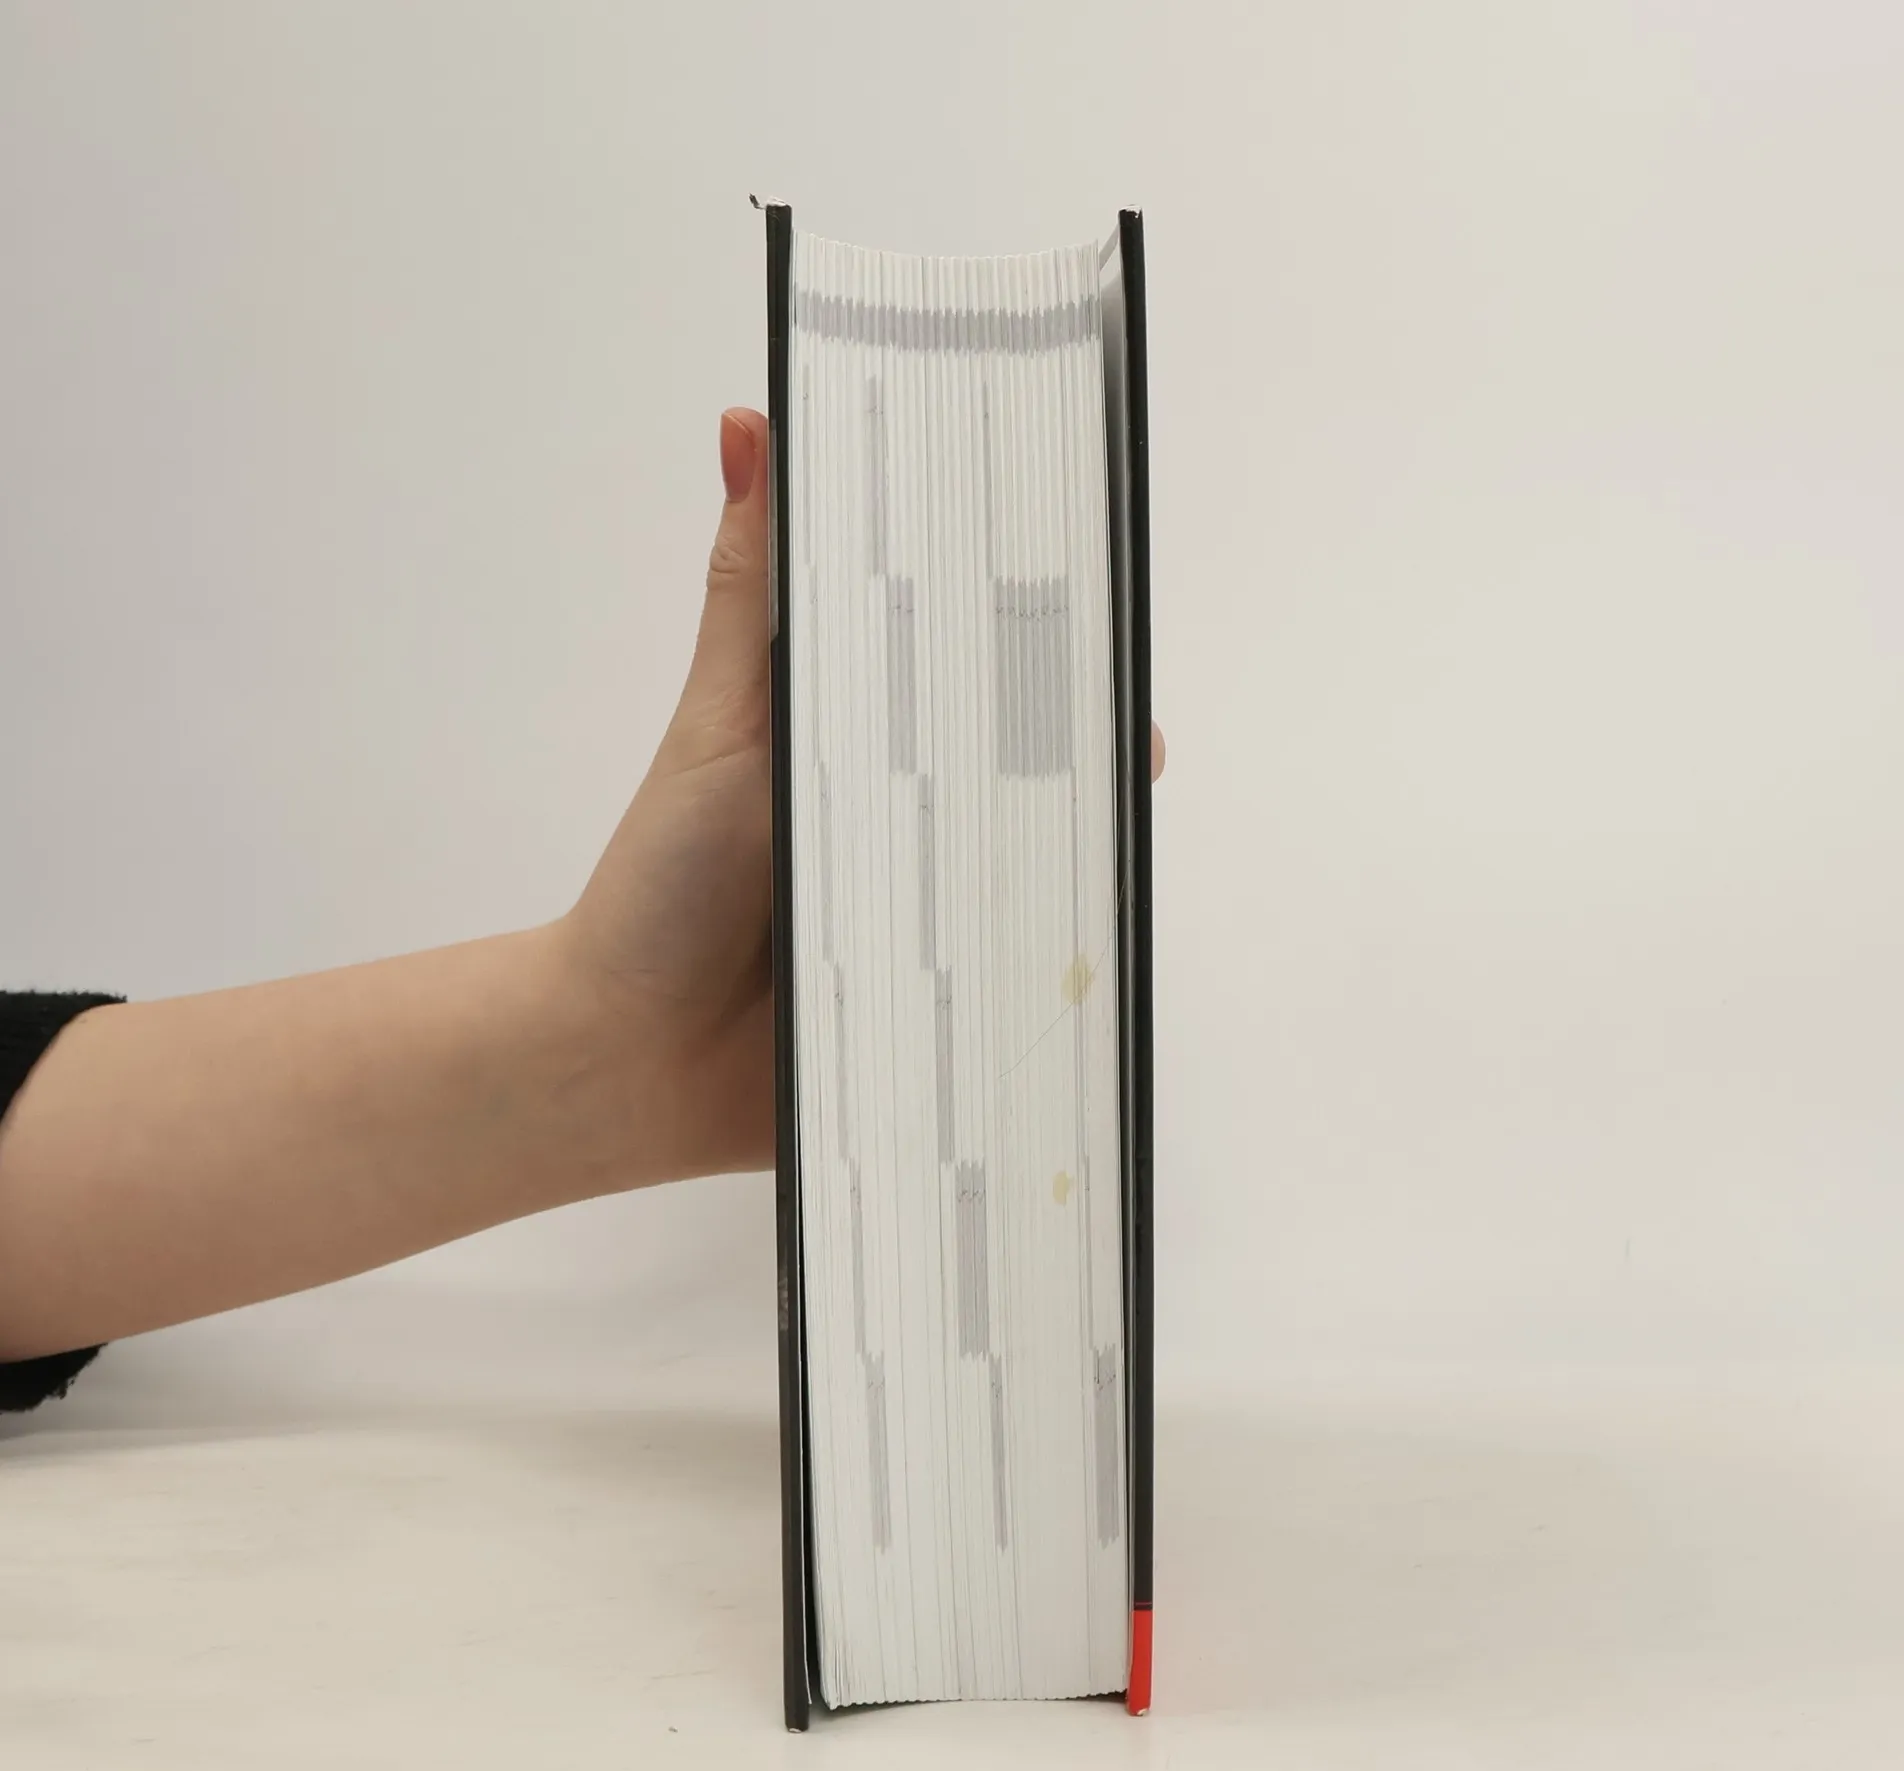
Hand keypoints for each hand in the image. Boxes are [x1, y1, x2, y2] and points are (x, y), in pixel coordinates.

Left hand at [561, 407, 1165, 1186]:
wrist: (627, 1059)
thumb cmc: (663, 886)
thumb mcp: (723, 724)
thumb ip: (752, 592)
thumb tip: (749, 425)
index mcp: (876, 745)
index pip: (987, 673)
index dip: (1048, 639)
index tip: (1096, 602)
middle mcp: (923, 824)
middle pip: (1040, 773)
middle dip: (1093, 750)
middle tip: (1123, 731)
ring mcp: (945, 915)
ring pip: (1048, 871)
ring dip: (1083, 854)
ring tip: (1109, 831)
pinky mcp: (951, 1003)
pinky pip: (1024, 979)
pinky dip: (1055, 962)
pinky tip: (1083, 942)